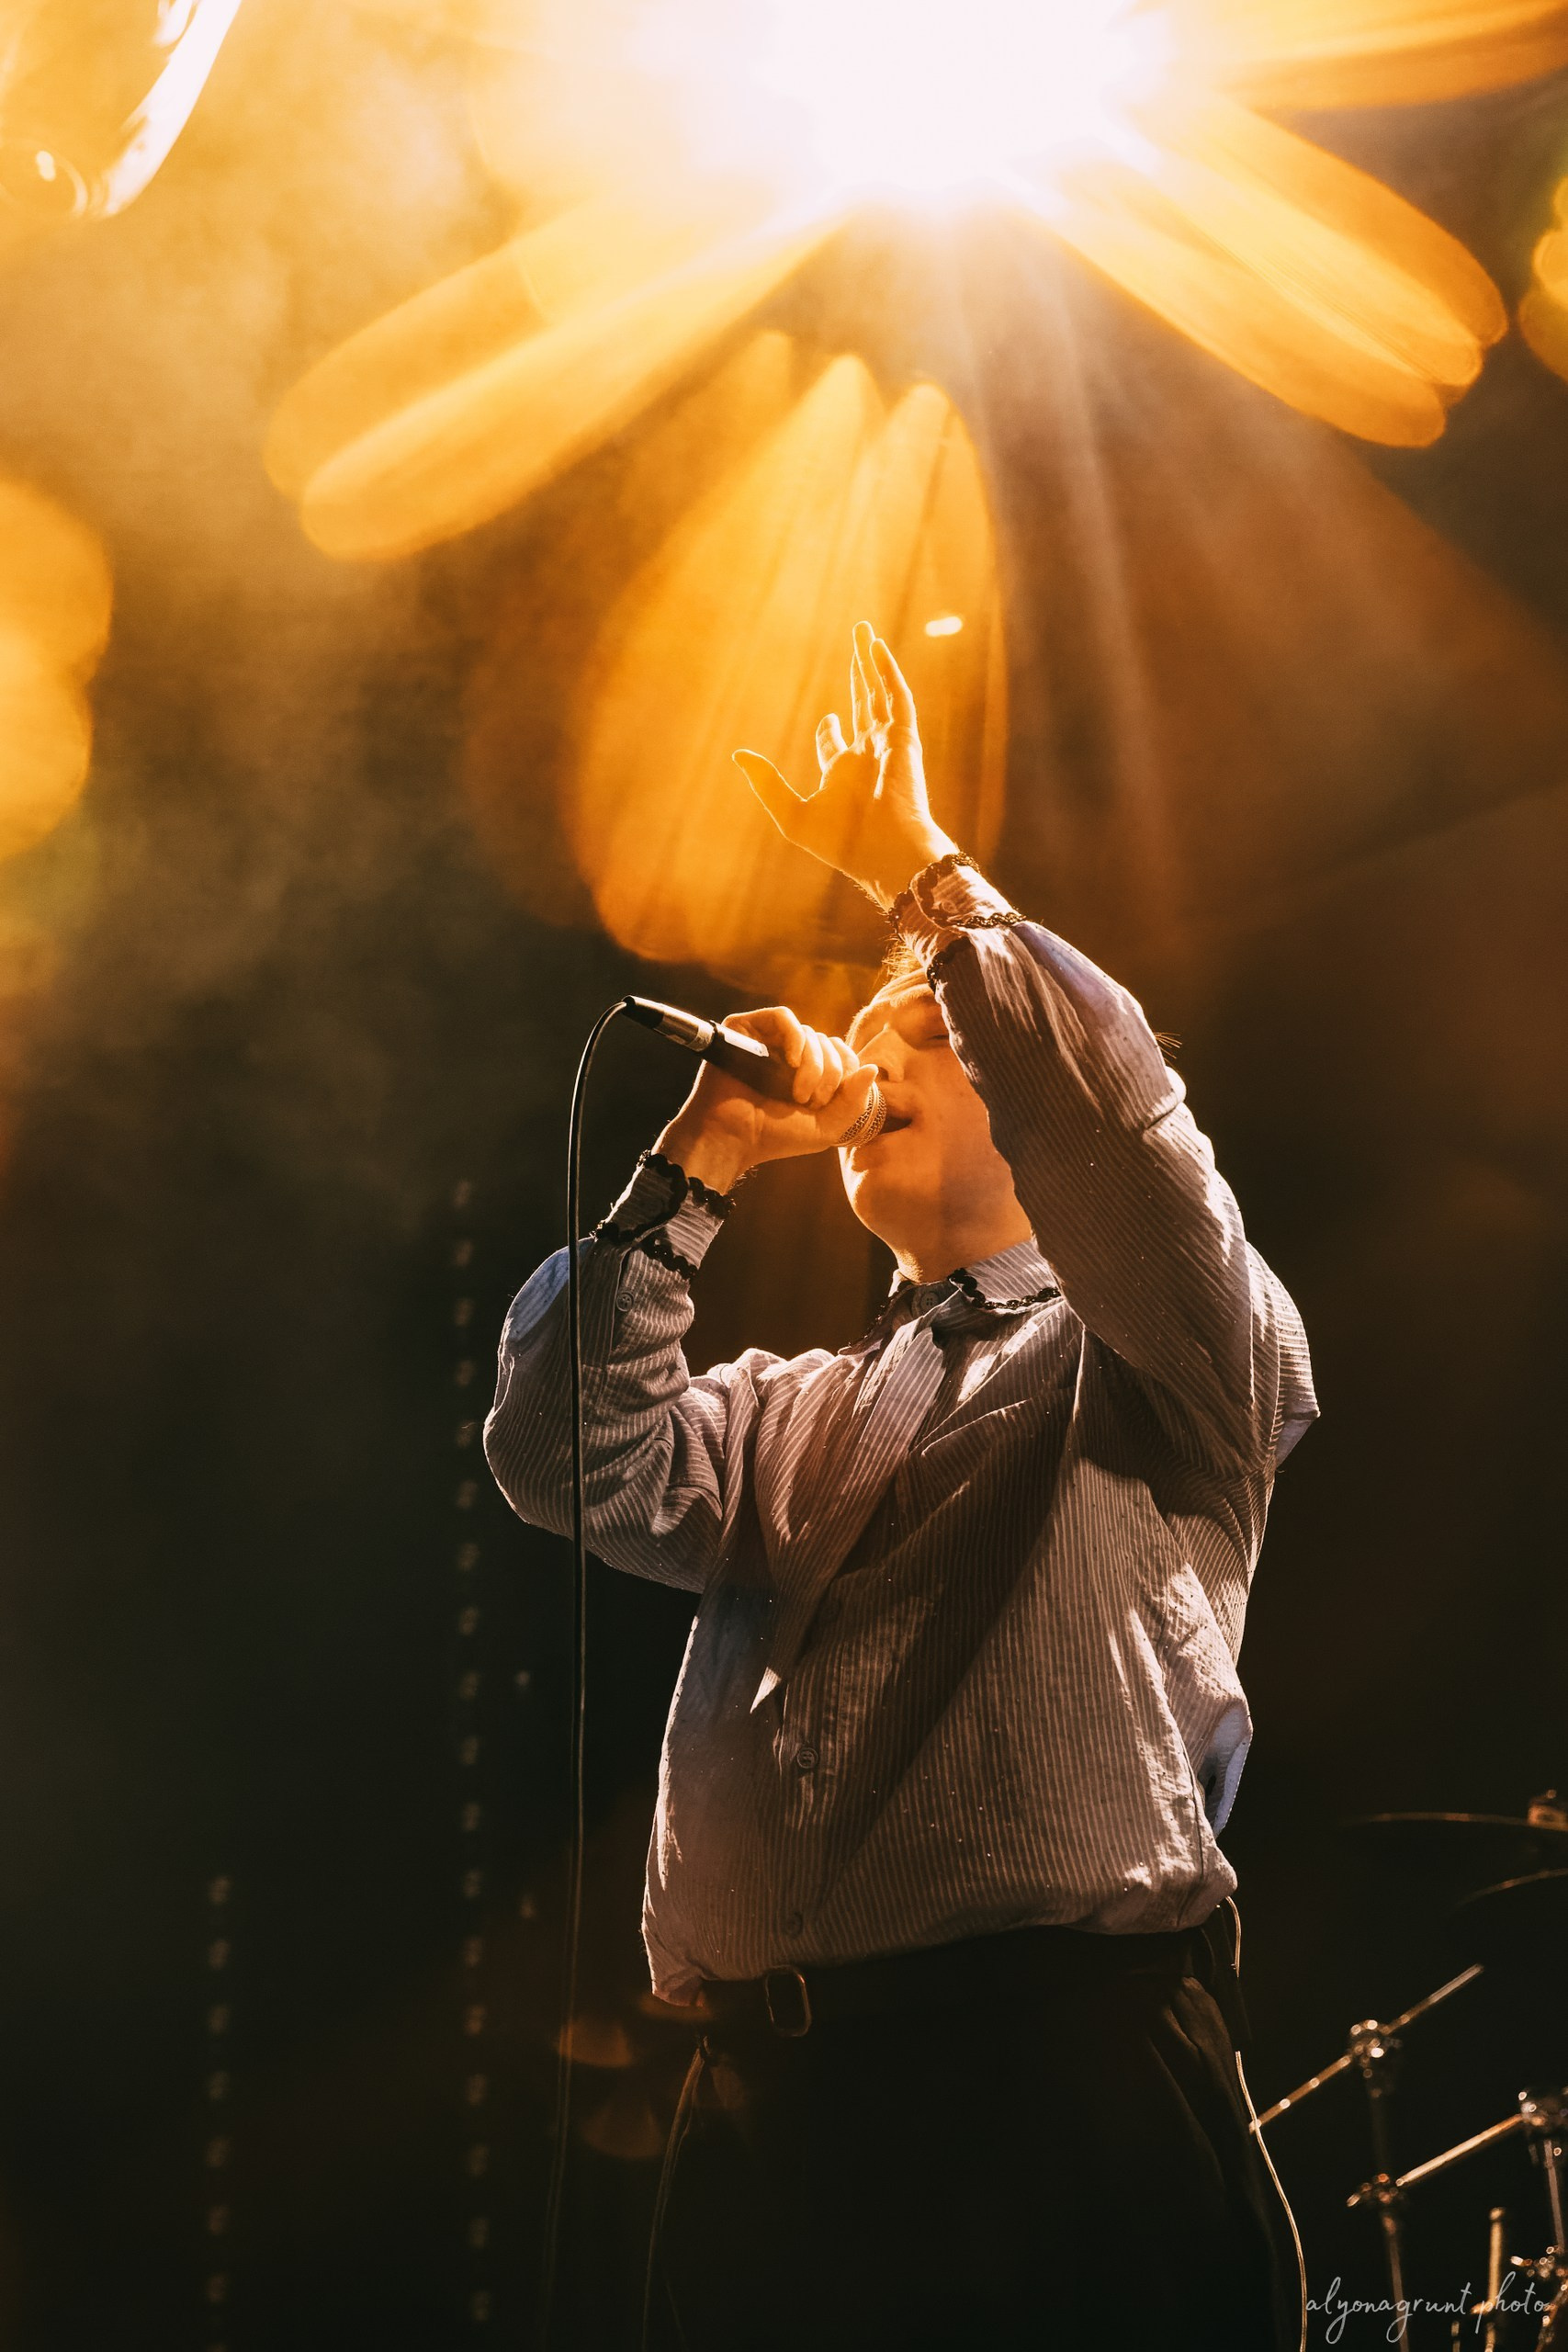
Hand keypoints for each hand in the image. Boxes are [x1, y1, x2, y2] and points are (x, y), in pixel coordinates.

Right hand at [656, 1007, 876, 1195]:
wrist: (732, 1138)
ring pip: (810, 1032)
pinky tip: (792, 1062)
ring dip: (813, 1065)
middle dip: (828, 1075)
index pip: (842, 1054)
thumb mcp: (826, 1127)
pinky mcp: (745, 1029)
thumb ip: (854, 1100)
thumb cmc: (774, 1136)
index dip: (845, 1074)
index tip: (828, 1103)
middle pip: (828, 1043)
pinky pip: (783, 1017)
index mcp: (807, 1071)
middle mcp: (788, 1052)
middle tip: (809, 1102)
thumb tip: (872, 1068)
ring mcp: (767, 1039)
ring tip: (798, 1093)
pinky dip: (795, 1037)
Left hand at [733, 622, 958, 907]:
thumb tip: (738, 755)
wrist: (885, 851)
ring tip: (864, 632)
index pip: (835, 741)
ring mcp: (887, 744)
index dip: (827, 729)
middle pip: (862, 704)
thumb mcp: (790, 813)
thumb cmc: (843, 843)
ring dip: (872, 662)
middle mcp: (867, 755)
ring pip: (879, 693)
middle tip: (856, 644)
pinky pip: (897, 697)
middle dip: (857, 675)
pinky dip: (887, 672)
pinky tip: (876, 649)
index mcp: (843, 774)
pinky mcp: (904, 738)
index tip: (827, 720)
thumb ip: (765, 783)